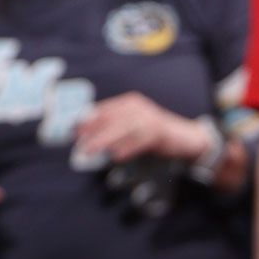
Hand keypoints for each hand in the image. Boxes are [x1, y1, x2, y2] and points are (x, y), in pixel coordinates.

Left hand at [75, 92, 212, 164]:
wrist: (187, 138)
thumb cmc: (155, 134)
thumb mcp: (132, 125)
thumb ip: (113, 128)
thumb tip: (87, 137)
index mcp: (130, 102)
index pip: (103, 109)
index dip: (87, 120)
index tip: (72, 132)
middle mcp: (138, 107)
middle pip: (110, 119)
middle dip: (92, 131)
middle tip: (78, 144)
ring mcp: (150, 119)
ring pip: (122, 129)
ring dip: (104, 141)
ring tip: (90, 151)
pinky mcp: (159, 132)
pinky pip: (138, 140)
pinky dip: (126, 148)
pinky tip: (116, 156)